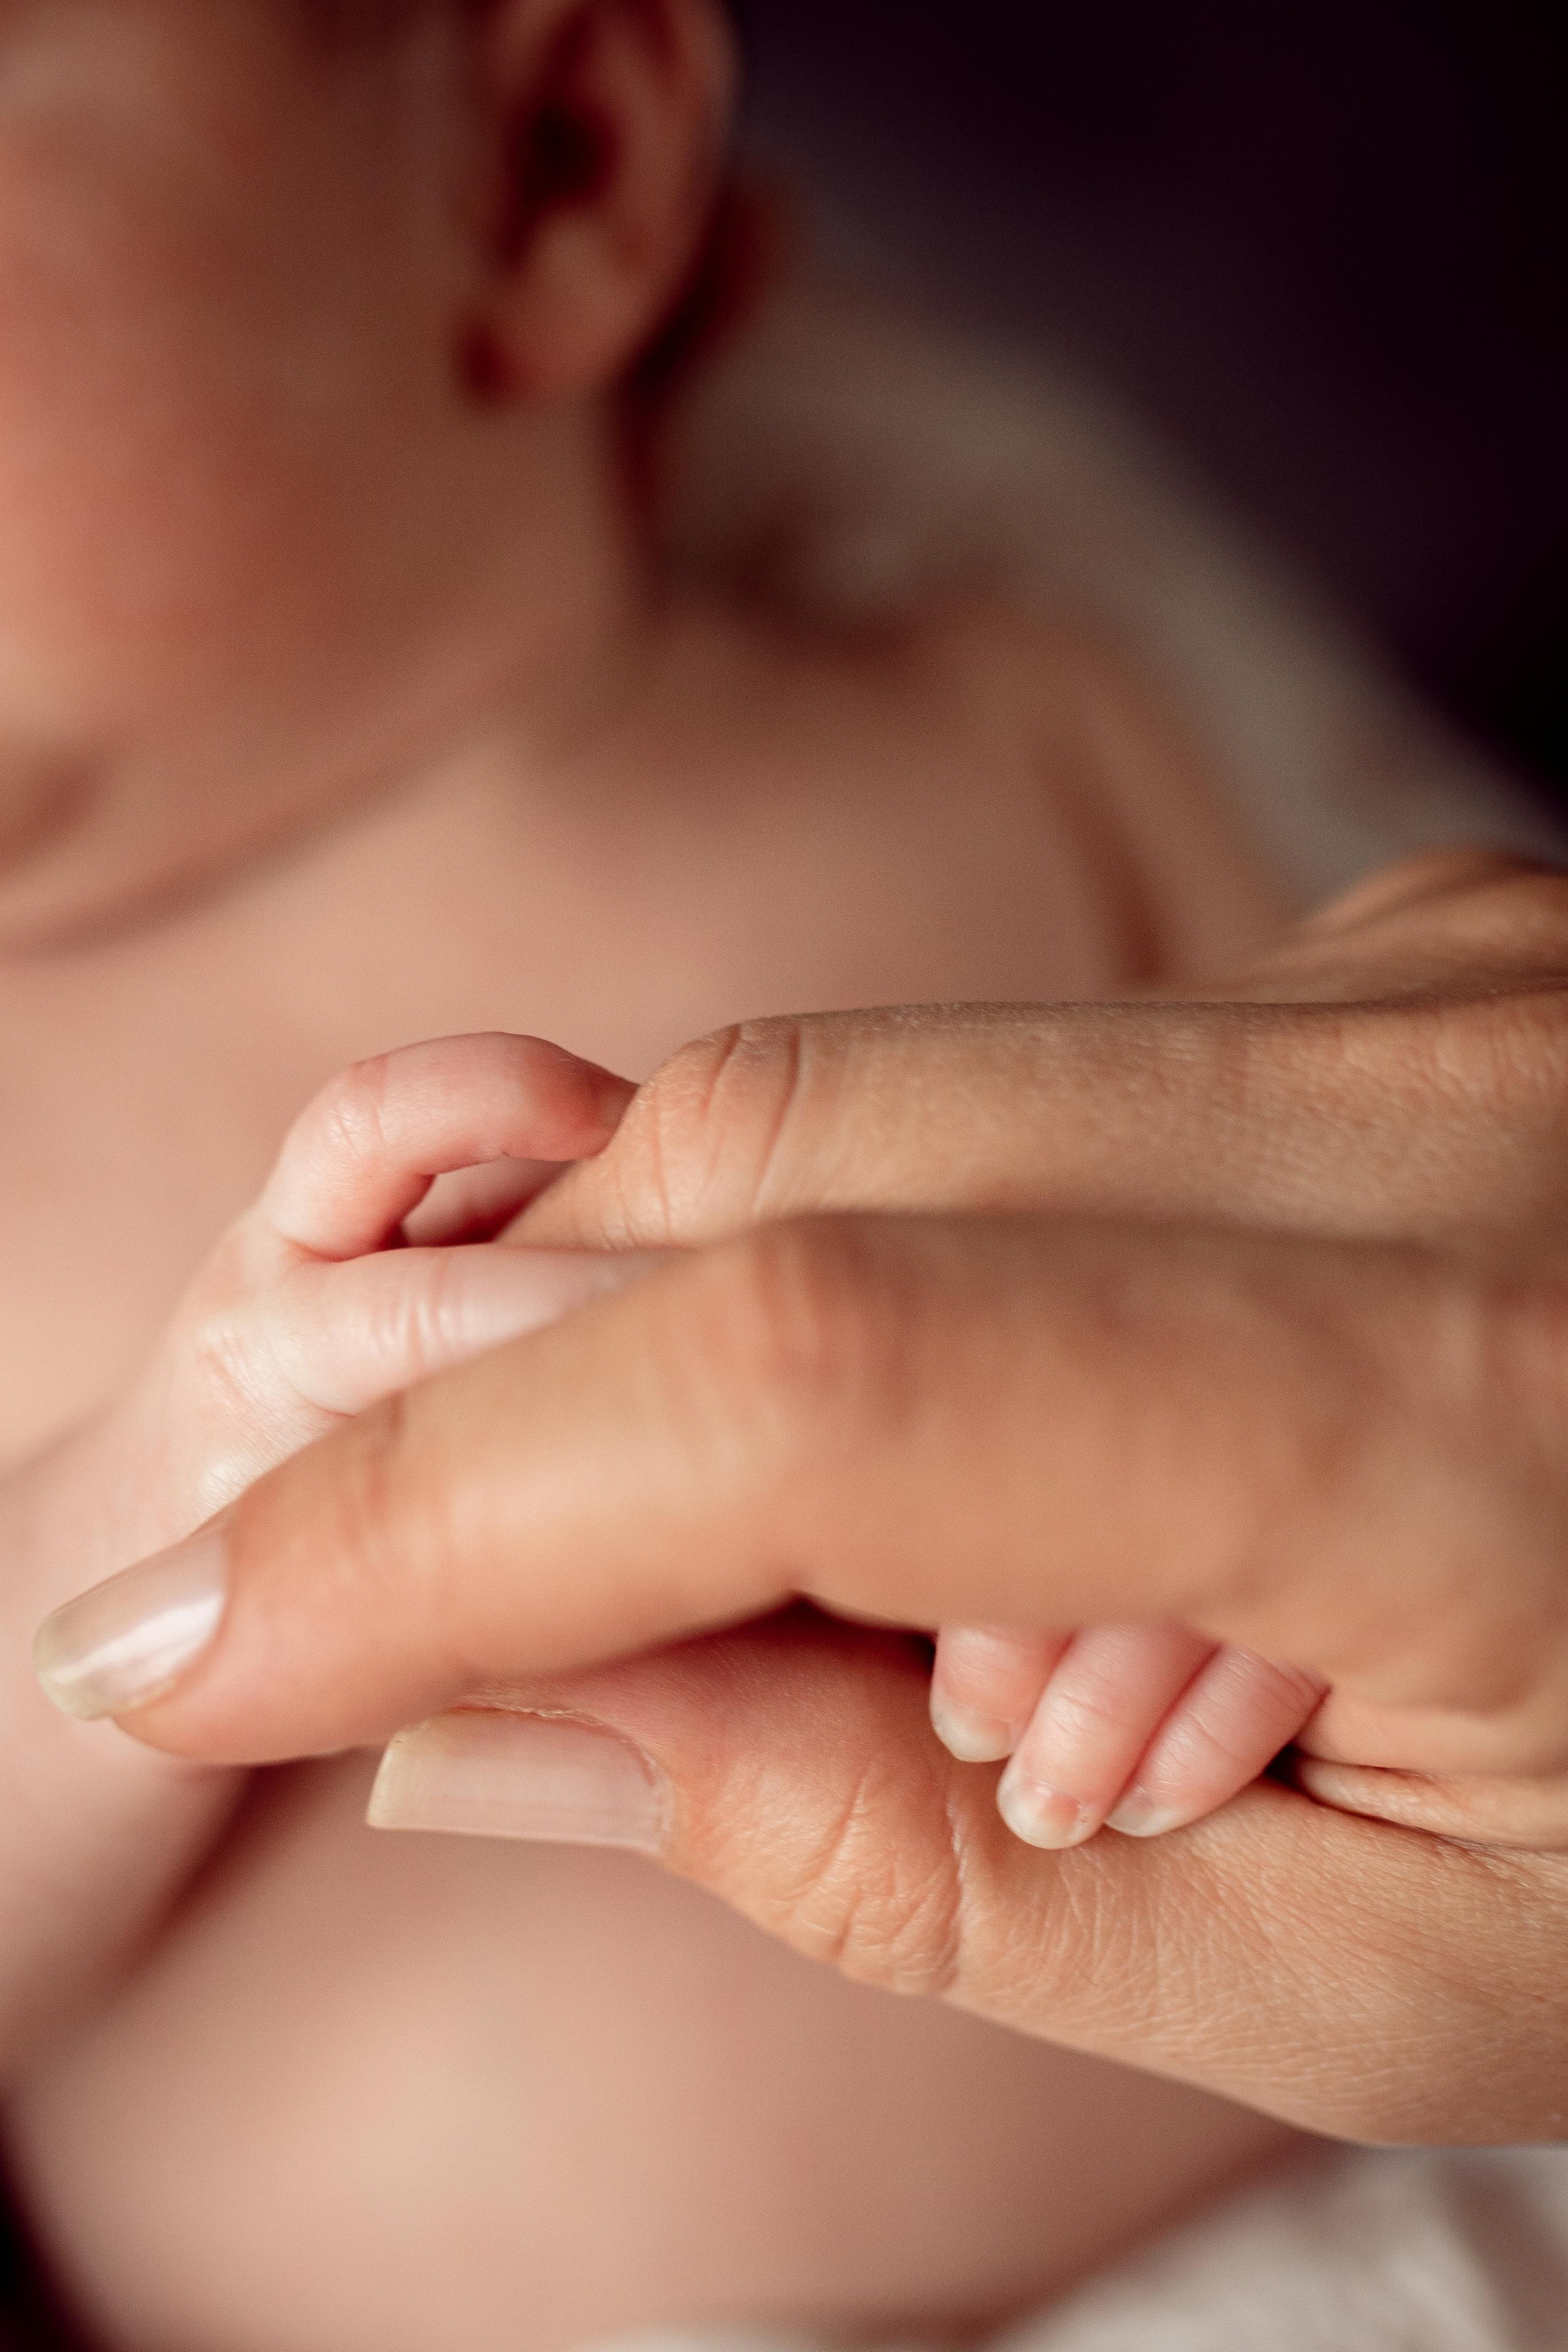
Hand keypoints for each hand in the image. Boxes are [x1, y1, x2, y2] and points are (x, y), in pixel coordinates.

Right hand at [33, 850, 1567, 2138]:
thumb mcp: (1362, 1961)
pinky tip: (1005, 1452)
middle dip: (487, 1378)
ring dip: (686, 1331)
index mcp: (1475, 1409)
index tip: (198, 1628)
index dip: (444, 1501)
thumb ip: (897, 1846)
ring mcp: (1424, 972)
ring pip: (859, 1090)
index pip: (819, 1382)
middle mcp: (1448, 1096)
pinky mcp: (1393, 941)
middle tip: (315, 1578)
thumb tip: (489, 1714)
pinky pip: (1003, 1078)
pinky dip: (875, 1258)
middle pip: (785, 1151)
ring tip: (745, 1573)